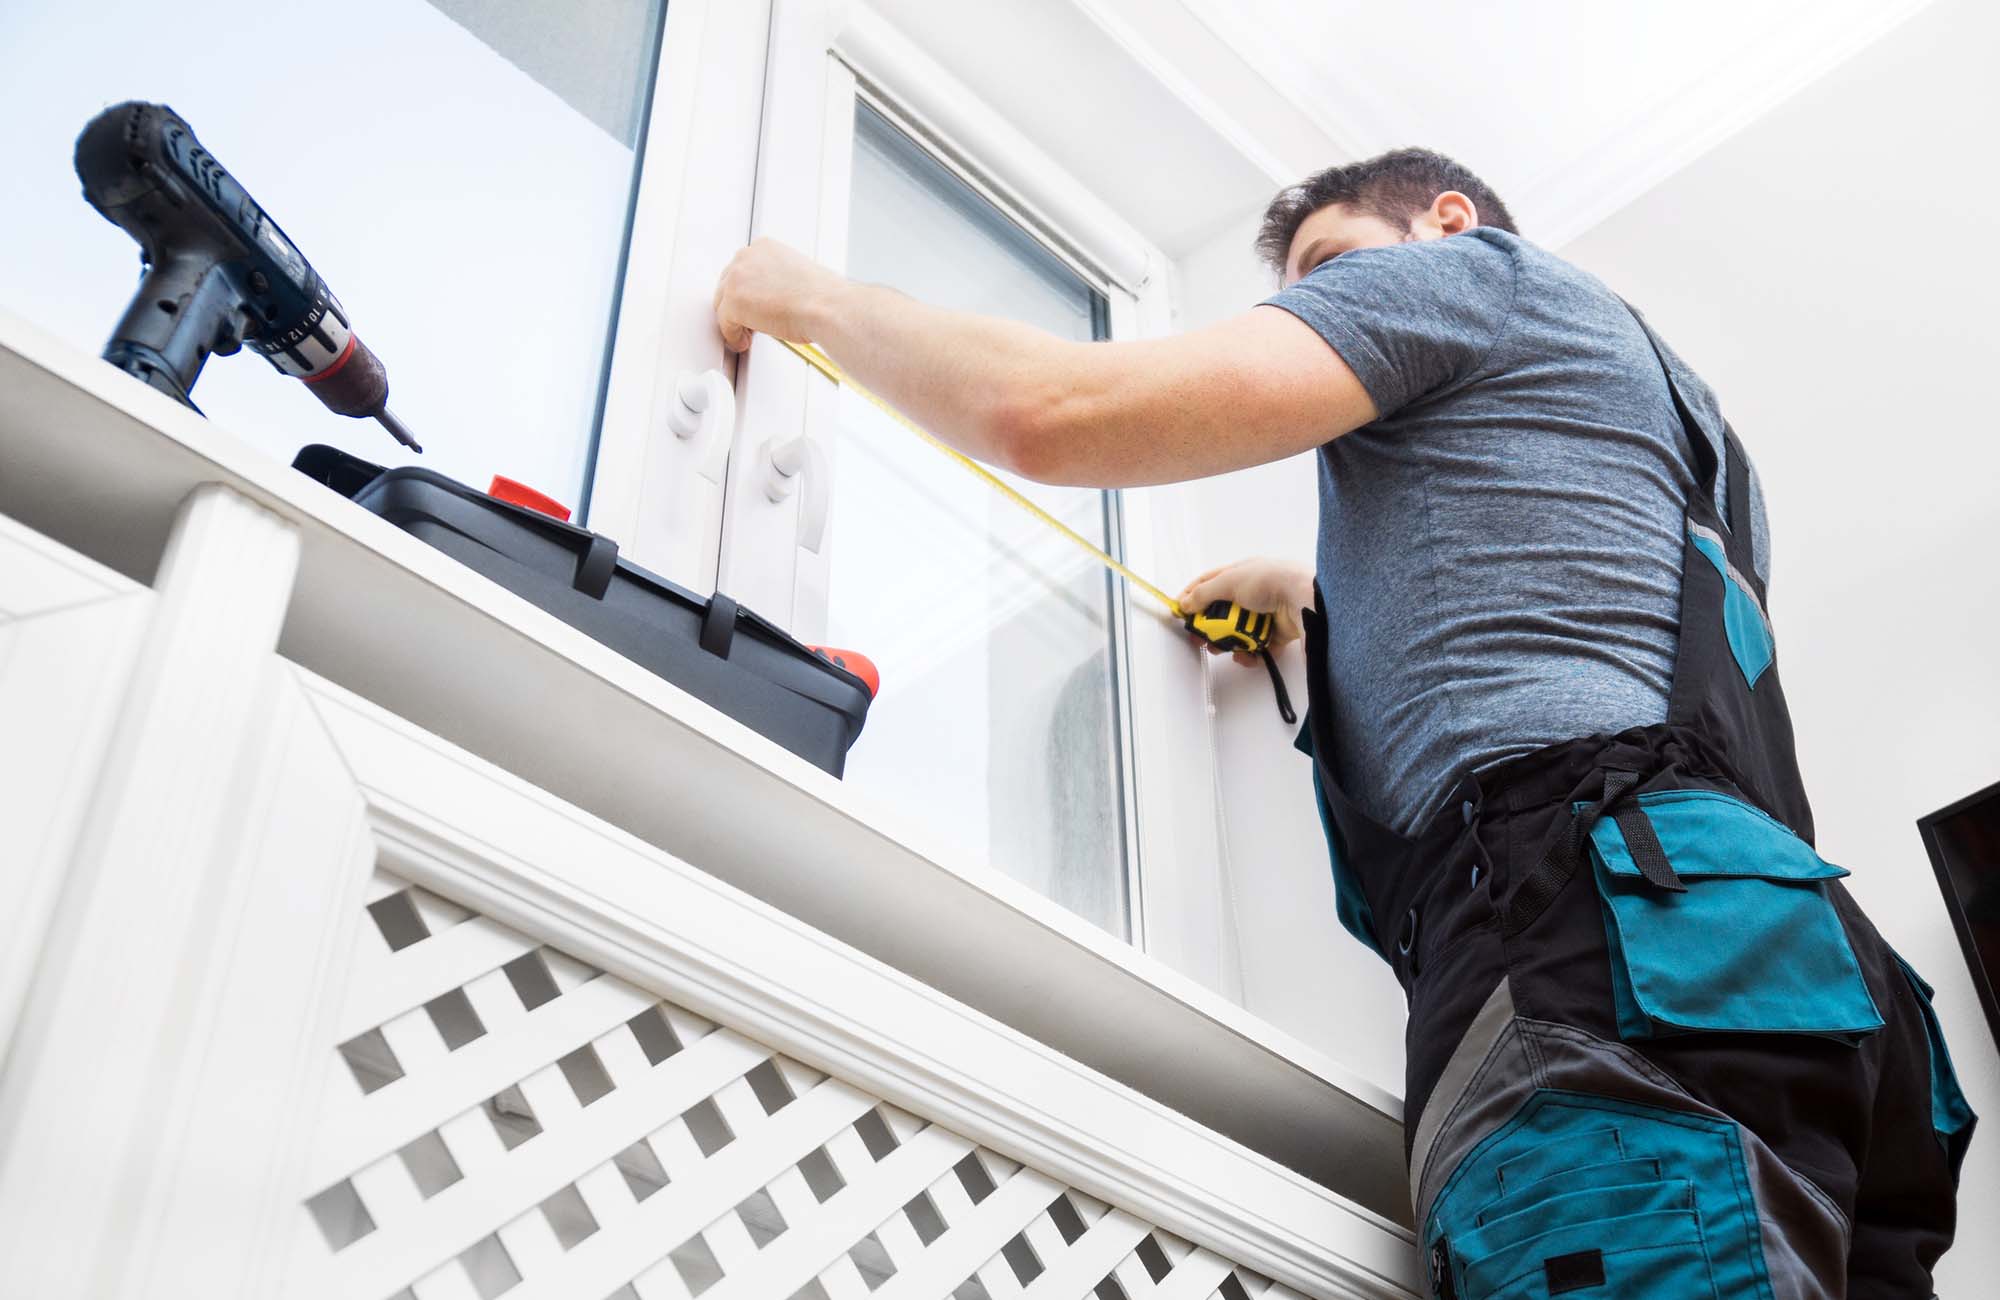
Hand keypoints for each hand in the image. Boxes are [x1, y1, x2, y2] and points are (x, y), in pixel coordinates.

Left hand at [713, 238, 845, 352]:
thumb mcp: (796, 275)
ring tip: (745, 333)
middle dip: (737, 304)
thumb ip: (775, 280)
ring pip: (723, 303)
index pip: (743, 269)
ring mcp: (736, 278)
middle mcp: (747, 257)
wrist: (826, 307)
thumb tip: (769, 297)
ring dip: (733, 320)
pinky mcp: (732, 302)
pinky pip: (724, 323)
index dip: (746, 290)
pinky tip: (743, 341)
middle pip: (728, 284)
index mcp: (764, 247)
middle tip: (747, 321)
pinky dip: (732, 335)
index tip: (752, 303)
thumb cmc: (821, 297)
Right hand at [1176, 558, 1312, 665]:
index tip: (1180, 612)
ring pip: (1238, 633)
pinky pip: (1257, 648)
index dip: (1192, 596)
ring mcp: (1264, 614)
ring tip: (1224, 648)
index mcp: (1240, 574)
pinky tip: (1247, 654)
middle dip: (1210, 628)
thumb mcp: (1228, 581)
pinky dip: (1250, 654)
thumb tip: (1186, 604)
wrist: (1303, 598)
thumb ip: (1203, 594)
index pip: (1209, 583)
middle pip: (1222, 613)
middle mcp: (1252, 593)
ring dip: (1229, 643)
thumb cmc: (1271, 580)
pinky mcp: (1276, 634)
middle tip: (1199, 639)